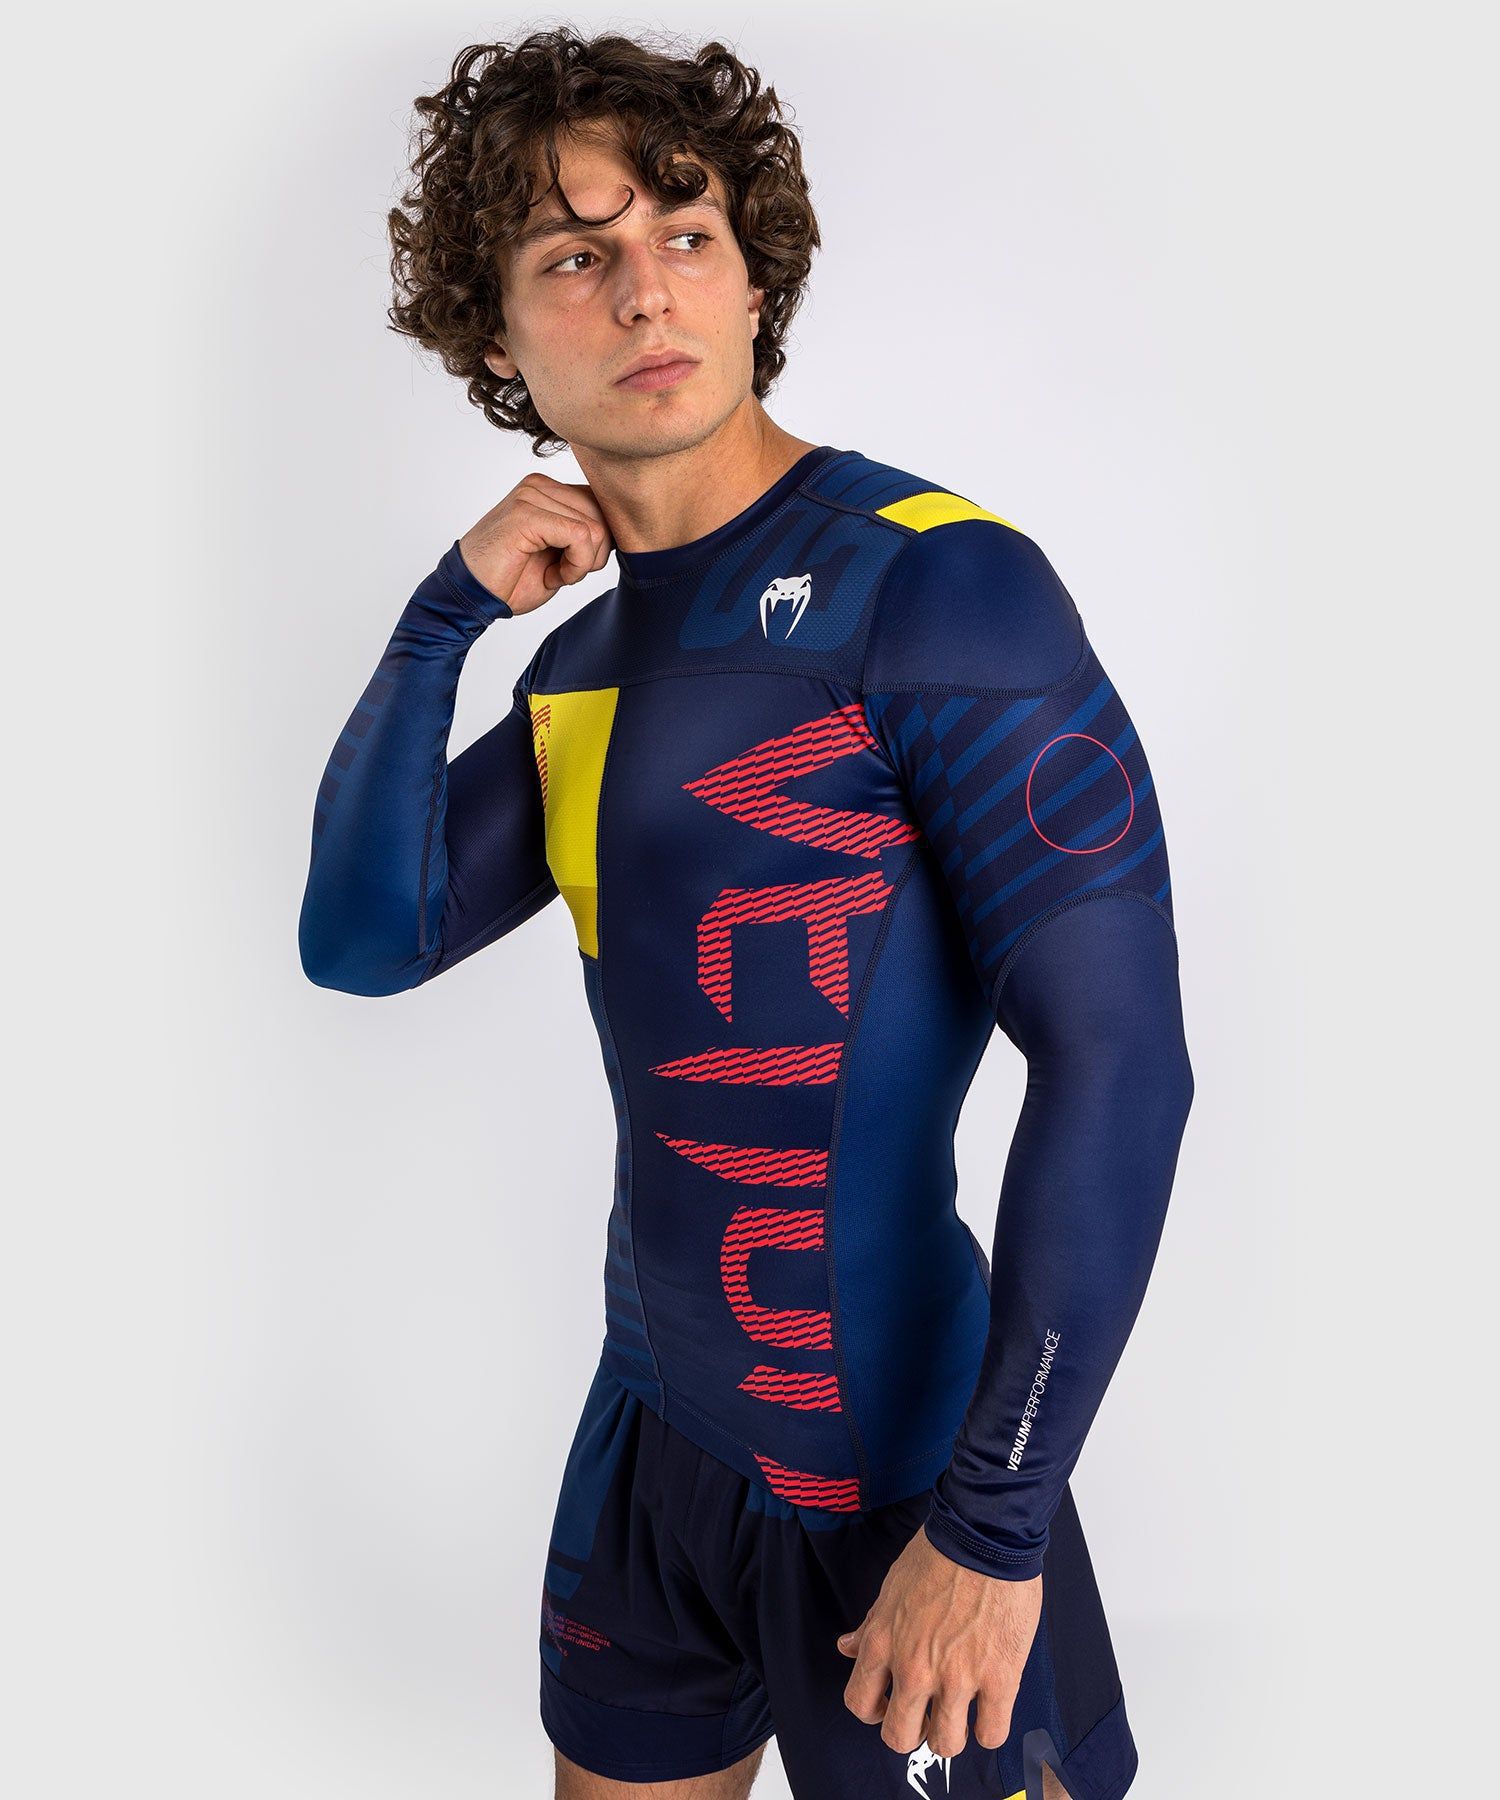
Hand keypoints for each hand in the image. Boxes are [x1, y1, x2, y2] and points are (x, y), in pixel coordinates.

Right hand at [457, 472, 613, 615]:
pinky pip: (580, 535)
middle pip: (602, 516)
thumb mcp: (560, 553)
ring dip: (581, 565)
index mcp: (547, 489)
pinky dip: (575, 566)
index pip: (601, 505)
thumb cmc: (511, 579)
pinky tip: (553, 577)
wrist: (472, 595)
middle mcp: (539, 484)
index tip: (570, 565)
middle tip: (562, 573)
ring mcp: (531, 495)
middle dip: (592, 556)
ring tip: (553, 574)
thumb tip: (621, 528)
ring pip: (595, 528)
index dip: (597, 545)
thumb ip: (585, 533)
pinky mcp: (526, 513)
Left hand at [837, 1522, 1041, 1759]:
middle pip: (899, 1737)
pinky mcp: (1000, 1678)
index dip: (874, 1712)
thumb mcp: (891, 1587)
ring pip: (946, 1744)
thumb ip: (871, 1626)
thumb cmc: (938, 1553)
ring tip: (961, 1713)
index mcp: (883, 1643)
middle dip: (913, 1731)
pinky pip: (992, 1734)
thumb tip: (847, 1648)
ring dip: (952, 1734)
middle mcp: (915, 1668)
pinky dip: (990, 1729)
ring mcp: (957, 1678)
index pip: (860, 1703)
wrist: (984, 1535)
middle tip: (928, 1715)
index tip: (890, 1706)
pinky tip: (990, 1709)